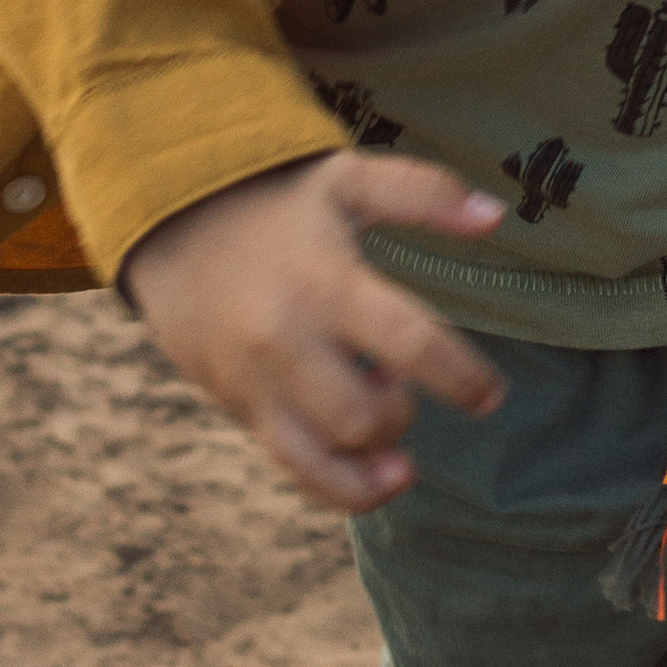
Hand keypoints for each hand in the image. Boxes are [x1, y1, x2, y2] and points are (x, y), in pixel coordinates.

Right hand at [123, 152, 506, 512]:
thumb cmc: (278, 203)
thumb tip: (495, 216)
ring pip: (327, 458)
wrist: (170, 222)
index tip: (491, 397)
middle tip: (399, 377)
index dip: (460, 377)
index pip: (407, 342)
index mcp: (325, 282)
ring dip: (376, 458)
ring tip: (390, 431)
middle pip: (364, 416)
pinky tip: (379, 476)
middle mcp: (287, 341)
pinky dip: (341, 487)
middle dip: (403, 412)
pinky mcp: (240, 407)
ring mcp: (257, 382)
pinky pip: (294, 468)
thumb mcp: (347, 179)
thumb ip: (424, 193)